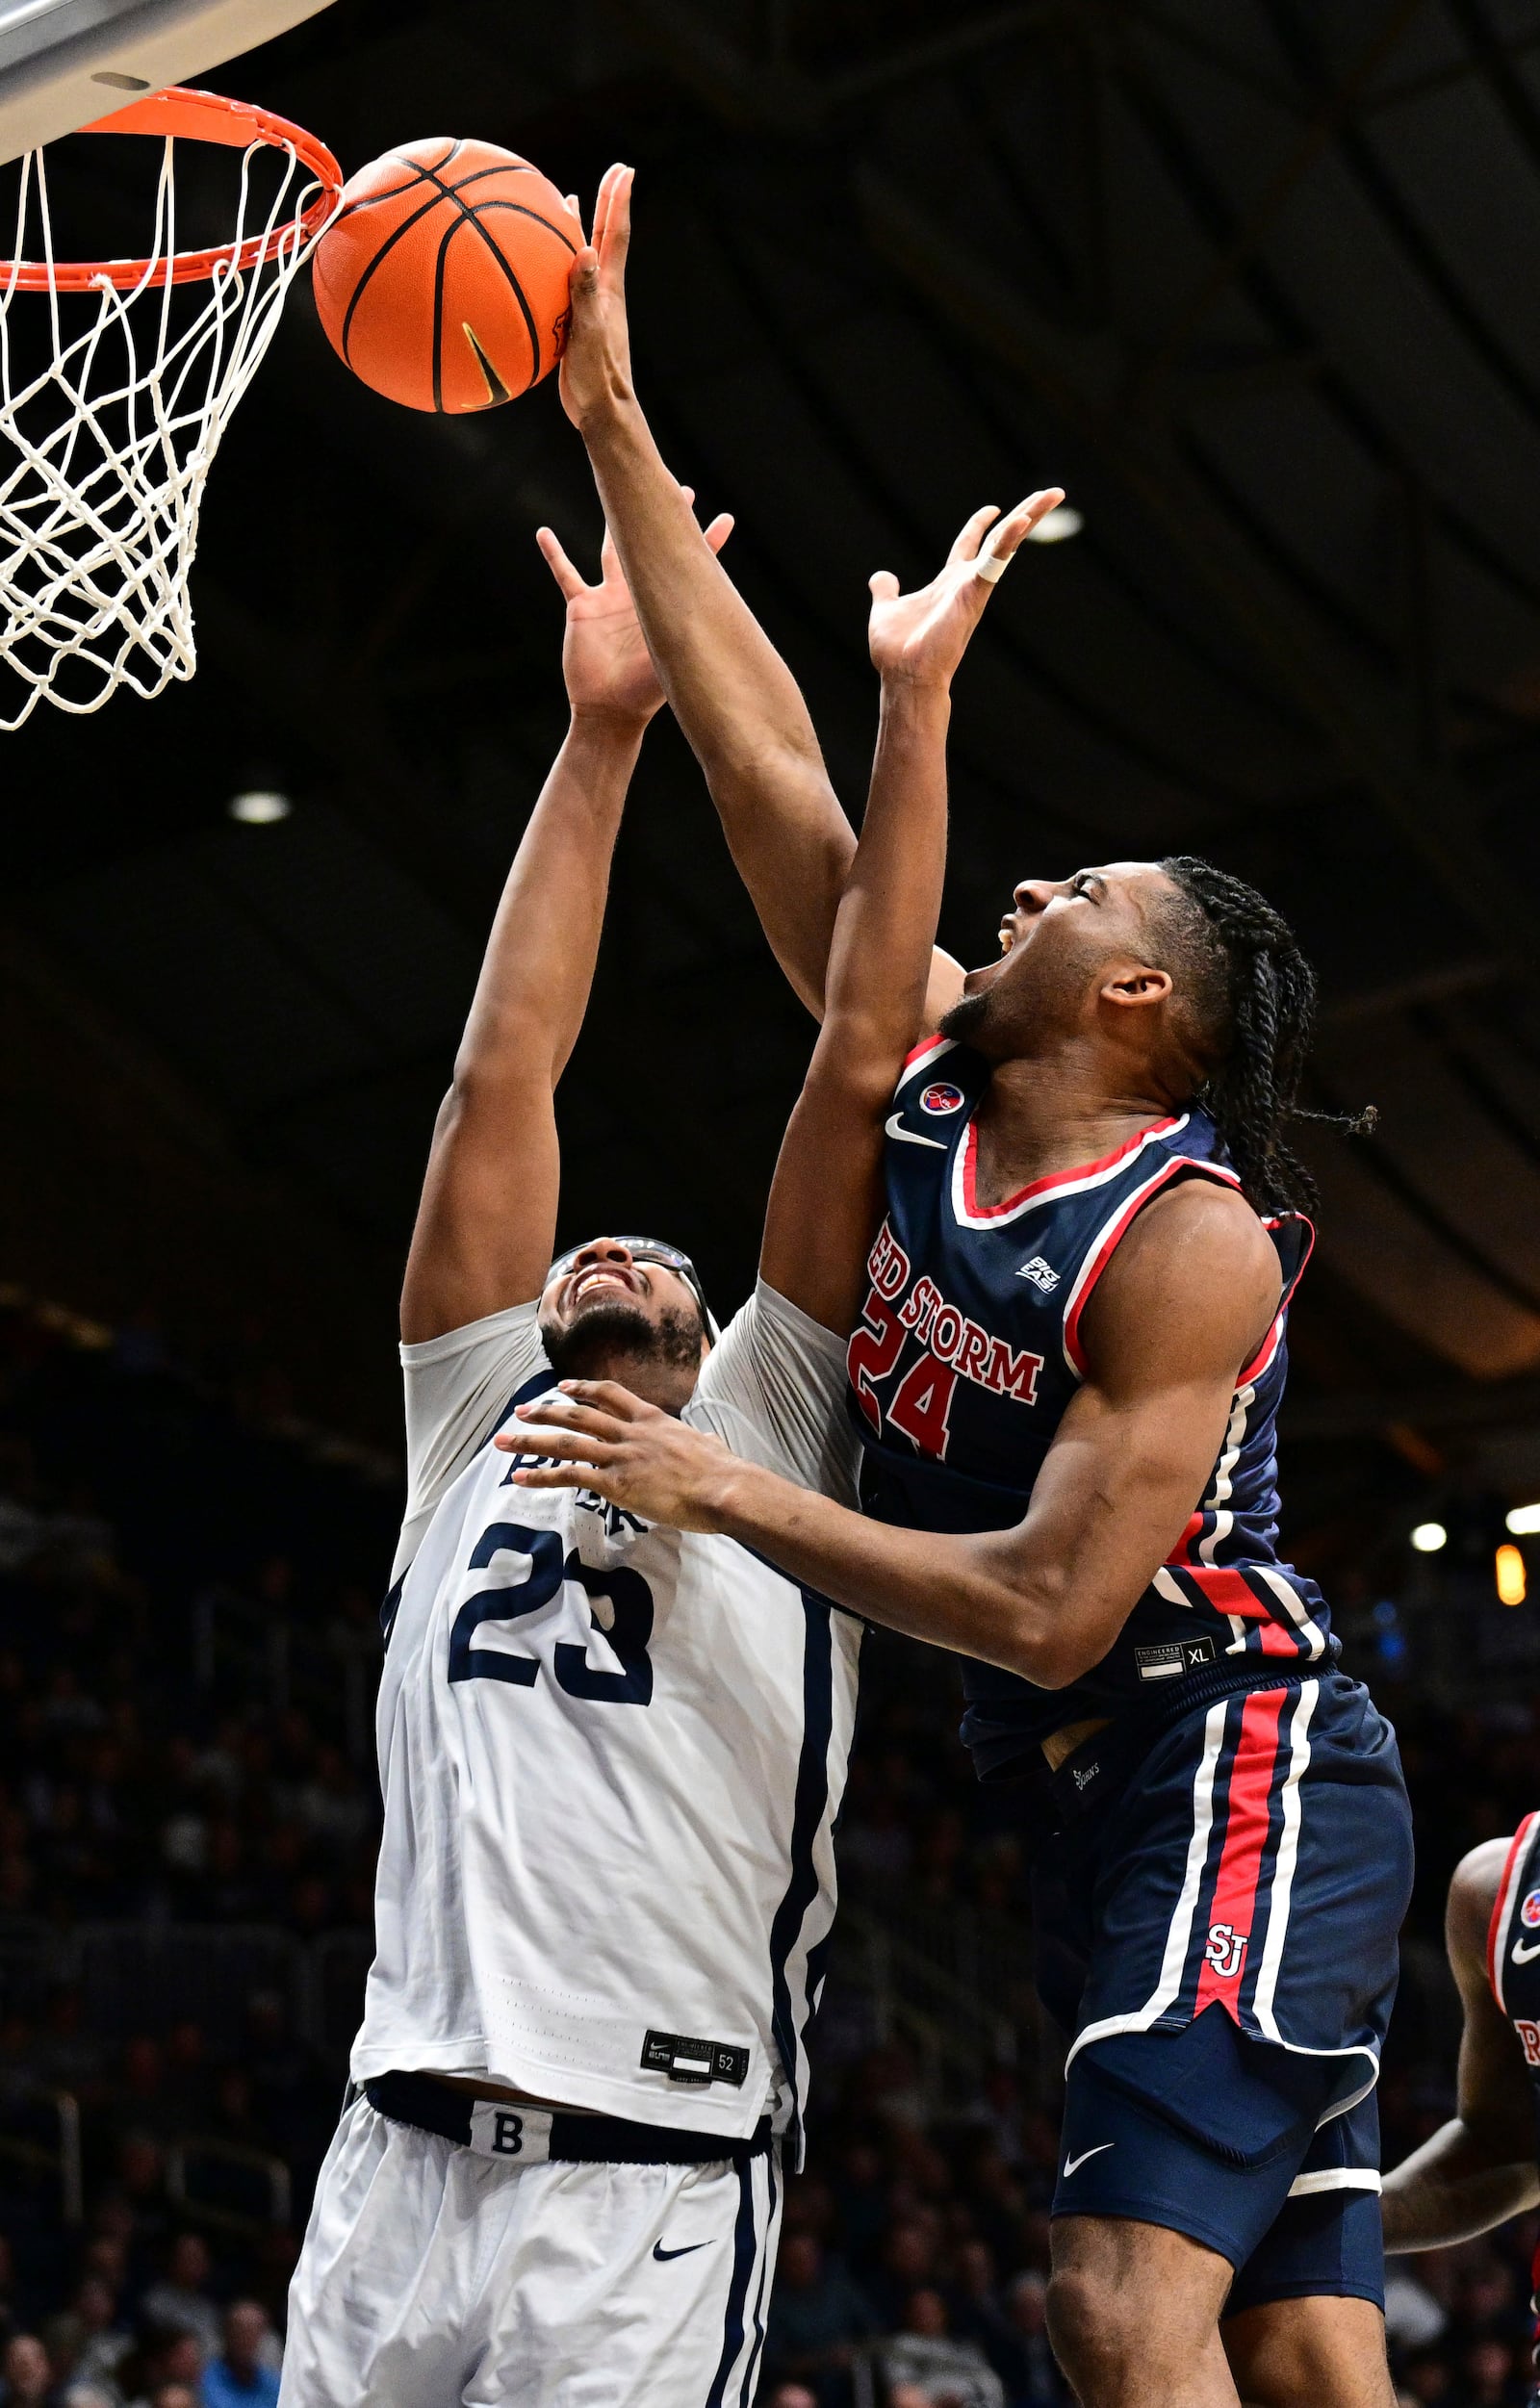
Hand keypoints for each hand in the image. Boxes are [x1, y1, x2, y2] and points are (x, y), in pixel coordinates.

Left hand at [493, 1381, 739, 1531]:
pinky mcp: (615, 1483)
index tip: (562, 1387)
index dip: (582, 1389)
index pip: (610, 1395)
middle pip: (578, 1414)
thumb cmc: (723, 1471)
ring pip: (566, 1442)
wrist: (724, 1487)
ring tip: (503, 1442)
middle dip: (545, 1412)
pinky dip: (541, 1477)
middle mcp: (631, 1432)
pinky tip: (520, 1478)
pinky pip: (570, 1476)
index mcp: (652, 1419)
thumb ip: (702, 1441)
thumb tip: (711, 1442)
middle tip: (519, 1411)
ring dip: (531, 1441)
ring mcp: (621, 1456)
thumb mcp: (710, 1446)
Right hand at [537, 497, 731, 726]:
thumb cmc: (644, 691)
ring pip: (610, 550)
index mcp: (663, 605)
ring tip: (616, 491)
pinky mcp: (581, 608)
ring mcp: (608, 598)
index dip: (709, 543)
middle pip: (650, 547)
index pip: (691, 568)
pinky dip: (554, 554)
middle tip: (678, 487)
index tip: (727, 518)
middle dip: (662, 518)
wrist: (610, 711)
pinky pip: (565, 575)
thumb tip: (719, 610)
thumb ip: (686, 628)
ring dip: (614, 524)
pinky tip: (543, 532)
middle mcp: (638, 595)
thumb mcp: (671, 654)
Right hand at [560, 163, 636, 433]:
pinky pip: (563, 286)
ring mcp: (591, 308)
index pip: (616, 234)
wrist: (602, 415)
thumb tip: (585, 250)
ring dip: (580, 230)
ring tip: (570, 206)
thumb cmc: (598, 378)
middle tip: (611, 173)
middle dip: (607, 204)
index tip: (624, 169)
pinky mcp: (577, 325)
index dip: (619, 200)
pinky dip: (552, 268)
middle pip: (604, 237)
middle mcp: (603, 292)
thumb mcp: (589, 333)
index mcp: (609, 289)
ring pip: (584, 259)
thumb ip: (585, 294)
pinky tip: (534, 269)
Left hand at [867, 489, 1065, 689]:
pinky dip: (1008, 539)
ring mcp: (974, 586)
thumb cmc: (898, 651)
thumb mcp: (886, 609)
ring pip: (1008, 542)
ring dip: (1031, 516)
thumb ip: (885, 590)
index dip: (979, 525)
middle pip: (1001, 538)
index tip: (991, 508)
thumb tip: (880, 578)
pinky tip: (1022, 519)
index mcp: (949, 582)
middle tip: (1053, 493)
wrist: (904, 674)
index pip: (969, 545)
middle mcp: (967, 582)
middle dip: (1026, 513)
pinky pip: (995, 561)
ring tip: (1055, 494)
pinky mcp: (974, 593)